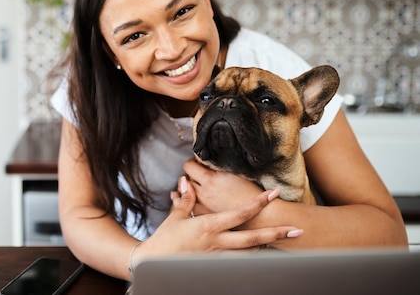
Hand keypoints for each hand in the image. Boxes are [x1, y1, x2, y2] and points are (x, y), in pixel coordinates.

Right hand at [131, 176, 302, 268]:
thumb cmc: (164, 240)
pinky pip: (238, 263)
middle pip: (254, 238)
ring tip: (279, 240)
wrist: (154, 263)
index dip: (259, 203)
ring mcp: (218, 258)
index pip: (240, 213)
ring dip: (265, 247)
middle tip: (296, 230)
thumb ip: (186, 200)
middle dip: (277, 234)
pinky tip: (258, 255)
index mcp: (209, 226)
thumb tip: (186, 182)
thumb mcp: (176, 217)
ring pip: (250, 254)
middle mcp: (218, 243)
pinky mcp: (215, 267)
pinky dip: (249, 258)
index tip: (273, 194)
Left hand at [183, 158, 262, 214]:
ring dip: (188, 191)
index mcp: (210, 180)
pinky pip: (190, 209)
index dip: (191, 162)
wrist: (260, 218)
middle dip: (189, 176)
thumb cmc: (252, 194)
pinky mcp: (205, 220)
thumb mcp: (235, 174)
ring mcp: (202, 208)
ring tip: (194, 188)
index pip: (189, 166)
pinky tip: (194, 202)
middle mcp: (203, 194)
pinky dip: (190, 204)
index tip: (196, 162)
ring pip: (185, 196)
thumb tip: (207, 162)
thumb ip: (218, 168)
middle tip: (195, 175)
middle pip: (185, 180)